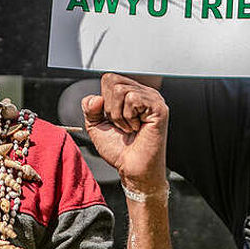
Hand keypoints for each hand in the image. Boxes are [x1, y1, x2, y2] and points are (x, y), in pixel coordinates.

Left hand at [83, 72, 167, 192]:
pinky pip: (132, 99)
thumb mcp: (96, 126)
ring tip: (129, 128)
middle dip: (109, 108)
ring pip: (121, 90)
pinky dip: (128, 117)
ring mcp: (153, 99)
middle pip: (112, 81)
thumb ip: (90, 108)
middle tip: (121, 125)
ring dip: (118, 115)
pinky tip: (137, 128)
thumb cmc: (119, 150)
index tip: (112, 120)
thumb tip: (96, 98)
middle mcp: (144, 93)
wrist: (132, 169)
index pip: (109, 79)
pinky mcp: (158, 107)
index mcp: (131, 94)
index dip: (103, 101)